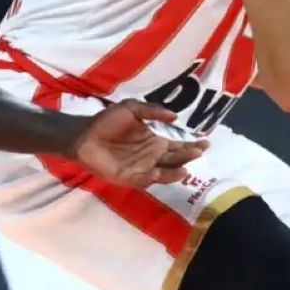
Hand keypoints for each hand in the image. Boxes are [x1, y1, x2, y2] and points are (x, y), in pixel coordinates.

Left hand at [71, 101, 209, 188]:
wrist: (84, 135)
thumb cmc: (107, 121)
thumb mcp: (131, 108)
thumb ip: (152, 111)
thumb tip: (175, 116)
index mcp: (156, 140)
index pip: (179, 144)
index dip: (192, 144)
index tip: (205, 141)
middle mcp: (153, 156)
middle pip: (175, 158)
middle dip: (188, 156)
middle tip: (199, 151)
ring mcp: (142, 168)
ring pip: (164, 172)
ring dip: (174, 171)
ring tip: (185, 168)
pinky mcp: (129, 178)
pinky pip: (144, 180)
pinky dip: (152, 178)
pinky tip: (158, 172)